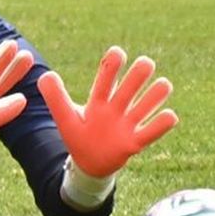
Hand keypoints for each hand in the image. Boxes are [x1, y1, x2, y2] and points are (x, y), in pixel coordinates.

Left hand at [37, 46, 177, 177]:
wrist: (88, 163)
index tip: (117, 52)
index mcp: (98, 101)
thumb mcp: (64, 117)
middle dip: (137, 76)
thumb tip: (45, 74)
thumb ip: (55, 97)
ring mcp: (127, 125)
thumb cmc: (78, 135)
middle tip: (146, 62)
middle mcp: (115, 109)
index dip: (111, 67)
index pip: (105, 80)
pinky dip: (161, 125)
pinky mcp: (134, 143)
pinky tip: (169, 115)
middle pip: (128, 90)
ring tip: (164, 84)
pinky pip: (151, 133)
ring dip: (154, 96)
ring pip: (144, 107)